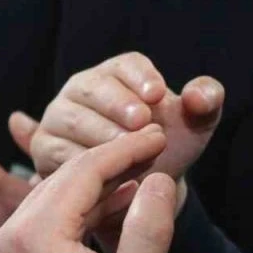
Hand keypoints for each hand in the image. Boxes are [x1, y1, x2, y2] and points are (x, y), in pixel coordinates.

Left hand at [0, 128, 176, 252]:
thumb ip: (150, 227)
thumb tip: (161, 177)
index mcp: (34, 237)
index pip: (81, 172)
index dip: (124, 149)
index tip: (157, 133)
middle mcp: (10, 236)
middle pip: (64, 176)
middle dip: (111, 158)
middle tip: (153, 142)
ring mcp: (7, 249)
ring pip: (55, 192)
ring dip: (98, 180)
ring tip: (144, 168)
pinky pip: (49, 215)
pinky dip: (83, 205)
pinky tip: (120, 199)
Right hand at [25, 53, 224, 182]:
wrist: (144, 187)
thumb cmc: (168, 145)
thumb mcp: (197, 123)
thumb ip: (207, 100)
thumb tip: (196, 96)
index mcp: (118, 74)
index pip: (125, 65)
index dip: (140, 77)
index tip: (158, 96)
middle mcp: (82, 89)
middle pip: (91, 87)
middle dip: (116, 103)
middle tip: (141, 122)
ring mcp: (58, 117)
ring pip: (71, 119)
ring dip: (99, 134)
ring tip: (126, 151)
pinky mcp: (45, 148)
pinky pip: (55, 151)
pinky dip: (78, 160)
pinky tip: (102, 172)